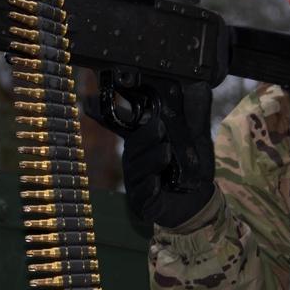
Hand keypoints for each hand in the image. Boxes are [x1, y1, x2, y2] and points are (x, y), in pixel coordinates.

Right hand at [86, 82, 214, 227]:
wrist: (200, 200)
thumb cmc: (191, 165)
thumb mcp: (197, 136)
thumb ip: (195, 113)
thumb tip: (200, 86)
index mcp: (142, 139)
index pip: (120, 124)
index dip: (102, 113)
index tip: (89, 101)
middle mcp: (134, 158)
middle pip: (133, 144)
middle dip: (146, 136)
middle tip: (161, 127)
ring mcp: (136, 180)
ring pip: (138, 168)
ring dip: (152, 159)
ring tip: (167, 152)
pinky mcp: (142, 202)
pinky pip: (141, 194)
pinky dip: (148, 188)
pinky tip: (156, 183)